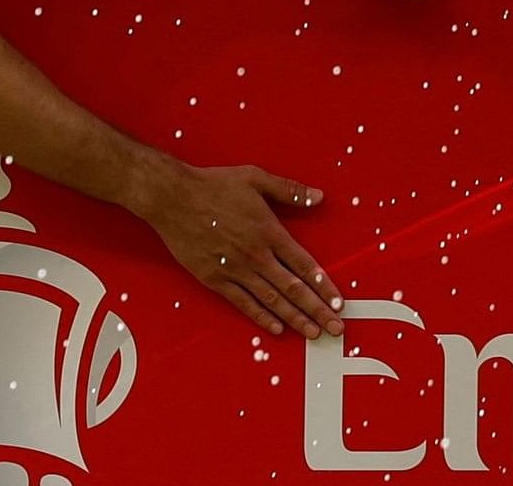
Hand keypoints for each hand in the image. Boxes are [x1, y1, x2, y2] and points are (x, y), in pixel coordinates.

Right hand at [132, 159, 344, 337]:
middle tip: (335, 328)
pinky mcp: (215, 279)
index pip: (304, 265)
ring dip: (295, 319)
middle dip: (317, 310)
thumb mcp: (256, 178)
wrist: (173, 198)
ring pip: (272, 300)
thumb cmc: (214, 185)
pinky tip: (278, 329)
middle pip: (293, 289)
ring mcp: (235, 270)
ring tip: (313, 333)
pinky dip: (261, 317)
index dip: (324, 286)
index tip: (339, 302)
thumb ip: (289, 190)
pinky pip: (243, 303)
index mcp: (269, 232)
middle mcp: (256, 255)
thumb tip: (318, 196)